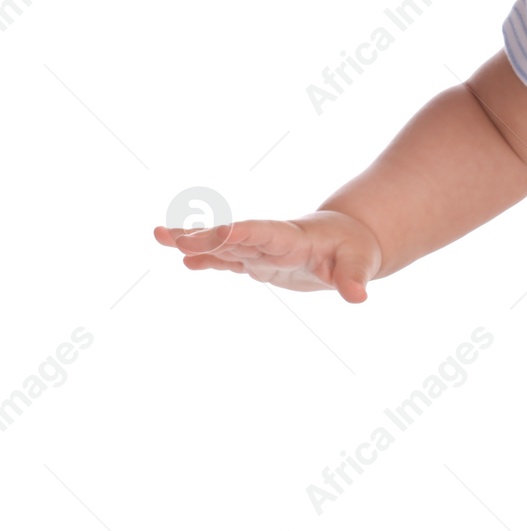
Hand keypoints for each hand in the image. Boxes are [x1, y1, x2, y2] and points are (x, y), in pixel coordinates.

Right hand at [152, 210, 381, 302]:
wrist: (352, 239)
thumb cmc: (357, 249)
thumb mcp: (362, 263)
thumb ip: (354, 278)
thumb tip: (358, 297)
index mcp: (294, 238)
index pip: (261, 233)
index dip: (237, 234)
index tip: (213, 234)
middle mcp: (272, 242)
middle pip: (233, 238)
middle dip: (201, 236)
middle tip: (163, 234)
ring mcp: (264, 252)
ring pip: (225, 247)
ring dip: (194, 244)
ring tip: (160, 236)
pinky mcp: (261, 263)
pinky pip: (230, 260)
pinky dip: (209, 260)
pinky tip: (186, 261)